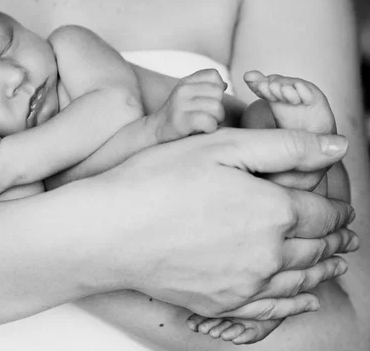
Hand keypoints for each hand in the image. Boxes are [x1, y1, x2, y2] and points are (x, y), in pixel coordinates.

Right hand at [98, 128, 356, 318]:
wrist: (110, 230)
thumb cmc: (158, 180)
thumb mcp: (222, 146)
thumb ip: (285, 145)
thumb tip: (338, 148)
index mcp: (274, 210)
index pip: (323, 212)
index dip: (336, 208)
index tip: (340, 206)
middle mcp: (268, 254)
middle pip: (316, 247)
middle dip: (335, 238)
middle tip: (345, 234)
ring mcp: (244, 284)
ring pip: (300, 280)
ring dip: (324, 269)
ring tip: (335, 263)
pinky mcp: (220, 303)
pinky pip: (272, 309)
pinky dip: (296, 304)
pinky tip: (305, 299)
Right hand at [150, 68, 226, 141]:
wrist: (155, 132)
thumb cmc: (177, 116)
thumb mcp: (187, 96)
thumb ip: (204, 87)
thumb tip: (224, 84)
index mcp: (185, 82)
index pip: (213, 75)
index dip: (217, 89)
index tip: (207, 100)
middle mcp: (182, 90)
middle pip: (218, 93)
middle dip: (218, 107)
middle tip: (205, 116)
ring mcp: (180, 105)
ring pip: (216, 108)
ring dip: (215, 120)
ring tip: (203, 124)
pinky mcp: (181, 121)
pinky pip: (209, 121)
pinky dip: (210, 128)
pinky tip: (202, 130)